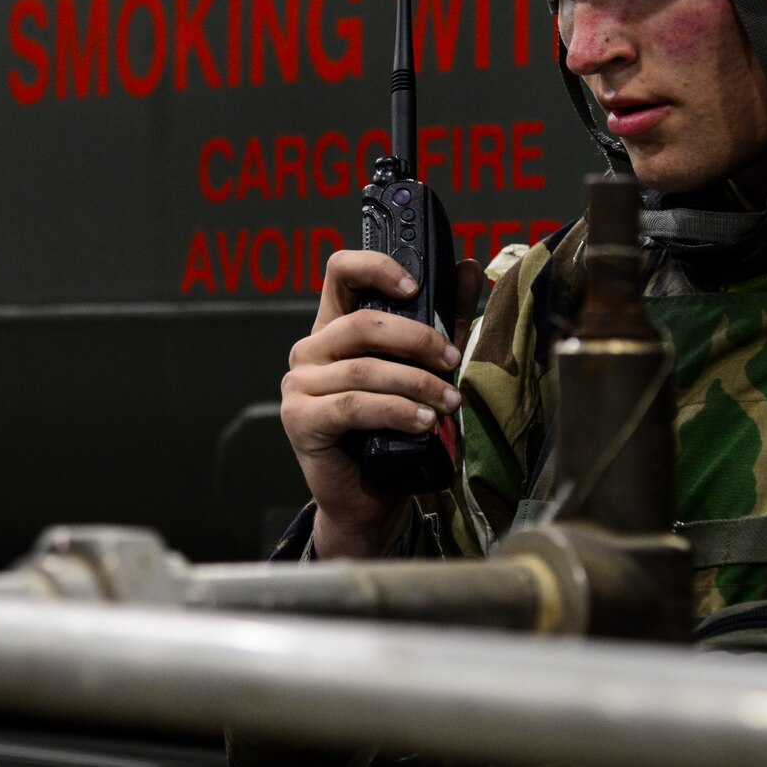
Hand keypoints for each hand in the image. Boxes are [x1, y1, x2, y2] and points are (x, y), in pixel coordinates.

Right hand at [280, 249, 482, 558]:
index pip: (339, 272)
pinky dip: (395, 411)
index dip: (375, 268)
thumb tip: (466, 267)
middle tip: (452, 359)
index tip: (415, 287)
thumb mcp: (422, 366)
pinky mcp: (301, 419)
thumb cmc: (393, 430)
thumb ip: (441, 319)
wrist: (368, 498)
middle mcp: (309, 350)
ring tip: (450, 401)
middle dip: (415, 339)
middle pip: (361, 323)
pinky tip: (423, 421)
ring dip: (416, 383)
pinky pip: (353, 406)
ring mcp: (299, 385)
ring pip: (363, 369)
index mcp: (333, 327)